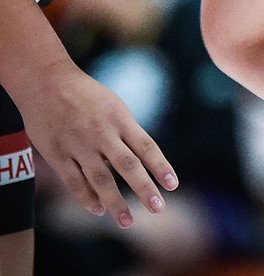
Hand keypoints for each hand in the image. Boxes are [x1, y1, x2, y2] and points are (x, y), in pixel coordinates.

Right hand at [18, 62, 177, 226]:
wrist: (47, 83)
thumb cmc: (87, 96)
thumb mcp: (115, 106)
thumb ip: (128, 132)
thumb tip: (143, 158)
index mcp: (121, 120)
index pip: (147, 147)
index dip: (161, 167)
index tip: (173, 185)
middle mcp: (103, 134)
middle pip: (128, 166)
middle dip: (144, 189)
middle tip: (158, 208)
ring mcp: (79, 146)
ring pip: (101, 180)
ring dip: (116, 203)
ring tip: (128, 221)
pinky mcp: (58, 155)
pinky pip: (74, 181)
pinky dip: (87, 198)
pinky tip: (99, 211)